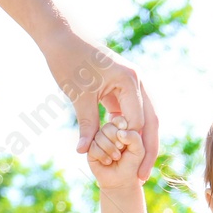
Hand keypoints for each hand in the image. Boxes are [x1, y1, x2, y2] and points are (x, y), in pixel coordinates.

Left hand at [44, 33, 159, 182]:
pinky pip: (131, 113)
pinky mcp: (123, 87)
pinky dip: (129, 131)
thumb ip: (86, 124)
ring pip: (144, 119)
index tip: (130, 171)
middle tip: (143, 176)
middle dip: (148, 150)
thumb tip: (83, 152)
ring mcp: (132, 83)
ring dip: (142, 143)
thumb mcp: (78, 95)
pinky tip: (125, 150)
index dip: (133, 147)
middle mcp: (137, 81)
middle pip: (150, 122)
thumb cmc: (68, 59)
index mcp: (130, 80)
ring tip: (139, 168)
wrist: (61, 35)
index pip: (138, 121)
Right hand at [88, 118, 144, 188]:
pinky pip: (93, 147)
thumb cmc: (132, 165)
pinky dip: (103, 156)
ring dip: (110, 150)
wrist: (122, 182)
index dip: (122, 128)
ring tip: (116, 158)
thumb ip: (134, 137)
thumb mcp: (139, 150)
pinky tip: (107, 162)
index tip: (126, 138)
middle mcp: (108, 132)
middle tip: (121, 149)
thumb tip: (120, 132)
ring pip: (99, 136)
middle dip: (116, 141)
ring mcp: (98, 140)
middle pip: (108, 127)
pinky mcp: (90, 149)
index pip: (119, 120)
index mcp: (121, 128)